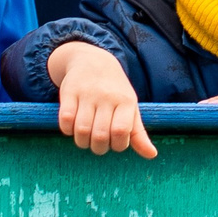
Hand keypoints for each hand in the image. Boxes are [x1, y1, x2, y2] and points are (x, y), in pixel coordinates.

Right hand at [50, 40, 155, 157]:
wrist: (94, 61)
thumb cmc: (116, 91)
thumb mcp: (131, 108)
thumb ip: (138, 133)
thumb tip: (151, 155)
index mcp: (126, 102)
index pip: (121, 131)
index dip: (117, 145)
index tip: (115, 143)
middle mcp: (107, 96)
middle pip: (101, 135)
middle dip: (98, 148)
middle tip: (98, 144)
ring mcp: (87, 93)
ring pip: (82, 130)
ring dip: (82, 142)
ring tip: (85, 139)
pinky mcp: (69, 92)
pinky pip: (65, 120)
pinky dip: (67, 130)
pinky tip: (72, 127)